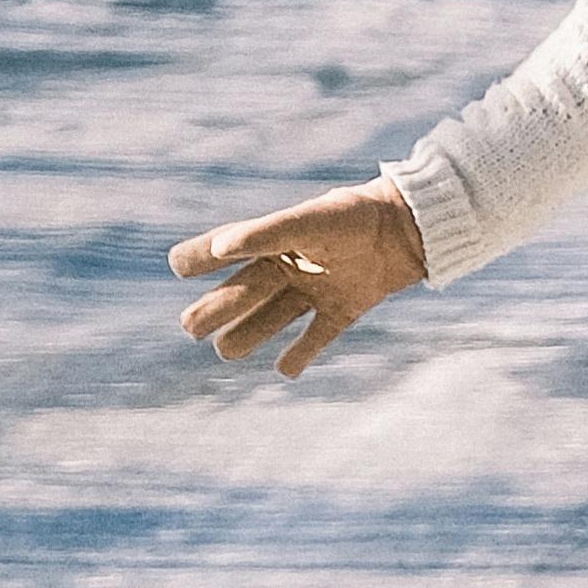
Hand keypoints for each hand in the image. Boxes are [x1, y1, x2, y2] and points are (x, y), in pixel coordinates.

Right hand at [170, 180, 429, 379]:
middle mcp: (291, 265)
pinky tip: (285, 371)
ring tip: (224, 351)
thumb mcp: (309, 221)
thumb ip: (267, 232)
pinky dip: (301, 354)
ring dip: (249, 333)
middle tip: (189, 328)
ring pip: (273, 316)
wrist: (410, 229)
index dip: (201, 257)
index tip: (177, 267)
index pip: (227, 250)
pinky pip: (318, 335)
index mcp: (276, 239)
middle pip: (245, 291)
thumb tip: (222, 248)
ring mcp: (316, 288)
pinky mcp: (344, 309)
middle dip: (217, 308)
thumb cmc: (355, 217)